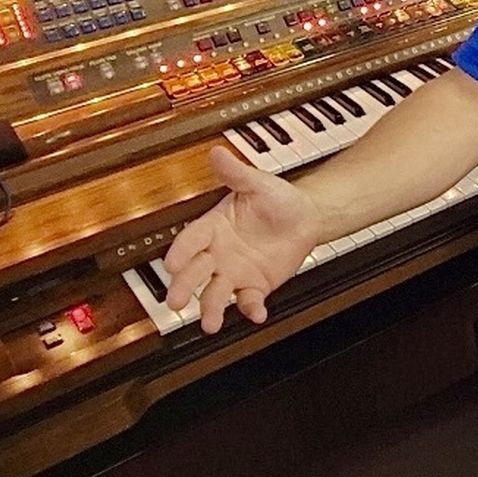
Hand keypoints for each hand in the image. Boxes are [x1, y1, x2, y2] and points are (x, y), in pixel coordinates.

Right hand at [162, 147, 324, 333]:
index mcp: (212, 227)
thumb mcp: (257, 183)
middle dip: (185, 286)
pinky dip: (251, 309)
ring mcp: (234, 272)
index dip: (181, 252)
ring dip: (211, 309)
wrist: (305, 217)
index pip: (190, 240)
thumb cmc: (276, 199)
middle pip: (195, 272)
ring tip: (209, 324)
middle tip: (175, 302)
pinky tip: (256, 314)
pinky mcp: (255, 286)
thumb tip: (217, 152)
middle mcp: (217, 253)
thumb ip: (236, 173)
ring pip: (216, 293)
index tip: (172, 264)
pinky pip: (249, 301)